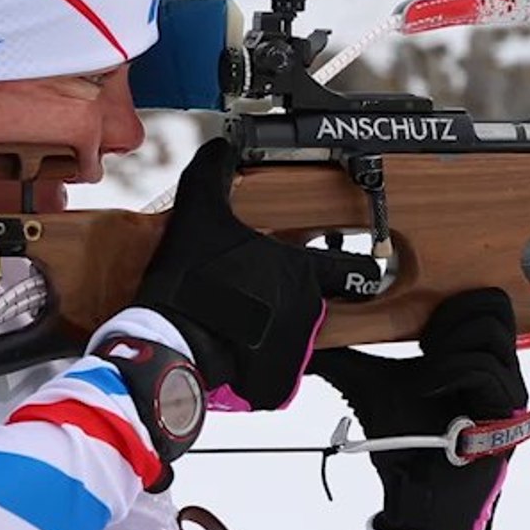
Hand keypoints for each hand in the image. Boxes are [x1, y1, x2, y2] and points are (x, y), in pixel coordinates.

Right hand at [134, 137, 380, 410]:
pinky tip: (237, 347)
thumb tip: (219, 147)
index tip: (355, 265)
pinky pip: (278, 370)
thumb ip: (213, 174)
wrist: (172, 341)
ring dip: (281, 329)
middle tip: (276, 293)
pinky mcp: (277, 382)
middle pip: (326, 303)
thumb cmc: (193, 279)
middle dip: (309, 297)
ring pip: (301, 337)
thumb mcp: (200, 214)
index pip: (356, 269)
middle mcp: (308, 310)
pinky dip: (262, 362)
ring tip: (246, 320)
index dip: (357, 266)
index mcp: (302, 271)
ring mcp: (295, 350)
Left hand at [308, 288, 528, 529]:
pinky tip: (426, 386)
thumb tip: (305, 331)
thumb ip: (344, 355)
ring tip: (423, 369)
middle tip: (422, 341)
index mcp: (472, 349)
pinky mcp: (506, 411)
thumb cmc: (402, 439)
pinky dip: (448, 370)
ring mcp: (507, 386)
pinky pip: (484, 368)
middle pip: (493, 303)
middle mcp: (498, 363)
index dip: (445, 297)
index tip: (412, 325)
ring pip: (490, 331)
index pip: (480, 297)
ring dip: (447, 342)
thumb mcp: (366, 384)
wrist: (416, 493)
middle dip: (451, 312)